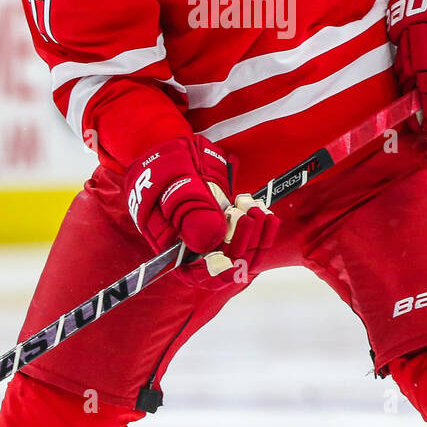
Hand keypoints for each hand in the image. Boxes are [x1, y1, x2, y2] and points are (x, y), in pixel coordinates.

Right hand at [122, 135, 277, 288]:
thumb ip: (190, 211)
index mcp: (174, 248)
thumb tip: (211, 240)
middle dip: (243, 243)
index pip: (197, 273)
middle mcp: (197, 248)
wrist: (169, 152)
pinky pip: (252, 235)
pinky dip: (261, 225)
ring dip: (256, 233)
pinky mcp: (230, 224)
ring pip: (245, 250)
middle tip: (245, 214)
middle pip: (228, 263)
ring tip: (253, 207)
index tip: (231, 263)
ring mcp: (215, 236)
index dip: (217, 273)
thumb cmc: (164, 170)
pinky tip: (262, 209)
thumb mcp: (174, 185)